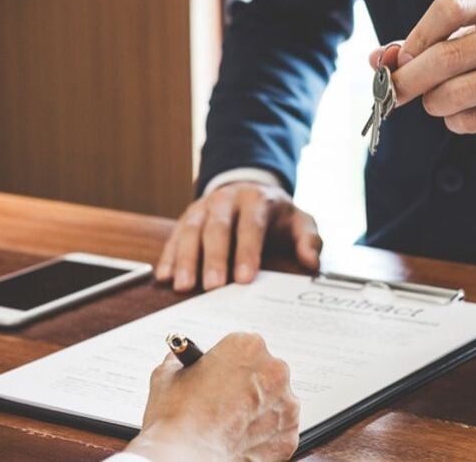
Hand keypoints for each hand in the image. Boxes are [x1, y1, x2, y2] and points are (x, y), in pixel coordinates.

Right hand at [124, 333, 300, 461]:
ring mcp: (286, 404)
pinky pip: (278, 430)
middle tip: (226, 402)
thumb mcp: (168, 375)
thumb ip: (183, 361)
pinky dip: (264, 435)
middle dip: (248, 386)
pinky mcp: (289, 435)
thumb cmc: (177, 418)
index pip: (244, 348)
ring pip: (274, 402)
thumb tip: (181, 360)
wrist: (186, 459)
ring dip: (258, 410)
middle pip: (264, 372)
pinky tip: (240, 439)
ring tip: (231, 425)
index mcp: (248, 347)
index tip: (222, 375)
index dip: (230, 364)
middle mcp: (274, 370)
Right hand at [156, 181, 321, 291]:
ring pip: (191, 231)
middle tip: (213, 287)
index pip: (251, 226)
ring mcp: (204, 206)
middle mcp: (227, 199)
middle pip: (217, 228)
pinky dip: (169, 256)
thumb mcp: (299, 220)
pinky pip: (175, 235)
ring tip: (184, 287)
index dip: (247, 251)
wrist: (249, 188)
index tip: (245, 278)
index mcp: (256, 200)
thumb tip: (311, 262)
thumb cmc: (276, 214)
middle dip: (214, 258)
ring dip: (186, 259)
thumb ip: (309, 239)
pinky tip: (164, 277)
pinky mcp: (188, 217)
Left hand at [370, 0, 475, 153]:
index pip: (450, 6)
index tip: (402, 59)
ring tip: (439, 103)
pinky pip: (473, 120)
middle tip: (395, 93)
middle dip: (410, 79)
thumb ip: (426, 44)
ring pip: (457, 92)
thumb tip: (378, 60)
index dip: (417, 37)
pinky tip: (466, 116)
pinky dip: (456, 122)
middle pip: (449, 55)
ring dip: (434, 104)